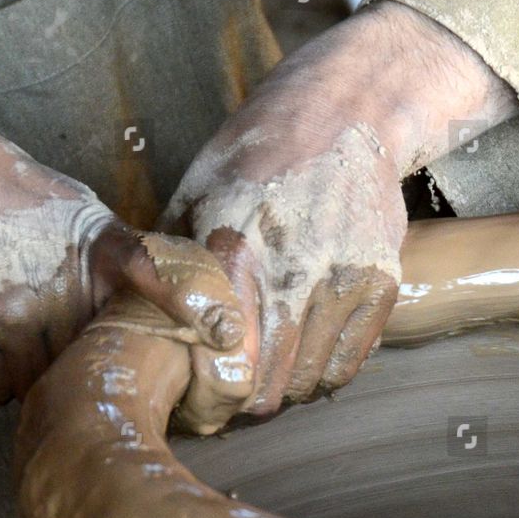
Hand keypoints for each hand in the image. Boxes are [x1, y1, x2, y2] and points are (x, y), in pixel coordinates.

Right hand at [0, 102, 248, 413]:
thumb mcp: (69, 204)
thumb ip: (112, 255)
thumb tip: (157, 303)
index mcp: (95, 243)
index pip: (154, 278)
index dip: (192, 308)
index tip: (226, 334)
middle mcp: (63, 280)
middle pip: (94, 358)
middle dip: (78, 356)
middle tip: (41, 317)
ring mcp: (16, 310)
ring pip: (43, 382)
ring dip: (27, 366)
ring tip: (0, 312)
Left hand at [161, 1, 518, 414]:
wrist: (343, 114)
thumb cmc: (258, 153)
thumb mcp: (196, 192)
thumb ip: (171, 259)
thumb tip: (138, 321)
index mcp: (235, 247)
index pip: (224, 357)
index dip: (211, 391)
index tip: (201, 400)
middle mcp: (293, 268)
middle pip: (269, 381)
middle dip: (246, 403)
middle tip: (233, 403)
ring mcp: (343, 278)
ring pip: (309, 379)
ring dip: (286, 389)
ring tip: (269, 379)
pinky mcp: (380, 282)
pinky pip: (349, 362)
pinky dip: (324, 374)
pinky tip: (305, 361)